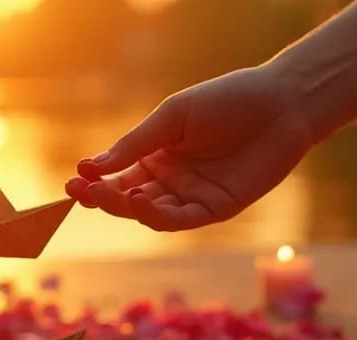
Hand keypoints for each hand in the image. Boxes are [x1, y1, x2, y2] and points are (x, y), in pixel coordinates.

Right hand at [67, 66, 318, 230]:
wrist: (281, 105)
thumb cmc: (227, 101)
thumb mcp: (173, 117)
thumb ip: (136, 143)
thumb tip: (93, 166)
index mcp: (158, 154)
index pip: (119, 174)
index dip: (96, 179)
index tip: (75, 179)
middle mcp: (172, 179)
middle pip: (128, 197)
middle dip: (103, 197)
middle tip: (82, 192)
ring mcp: (192, 196)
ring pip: (150, 213)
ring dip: (126, 207)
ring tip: (110, 195)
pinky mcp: (216, 209)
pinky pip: (180, 220)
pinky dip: (156, 215)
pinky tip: (140, 202)